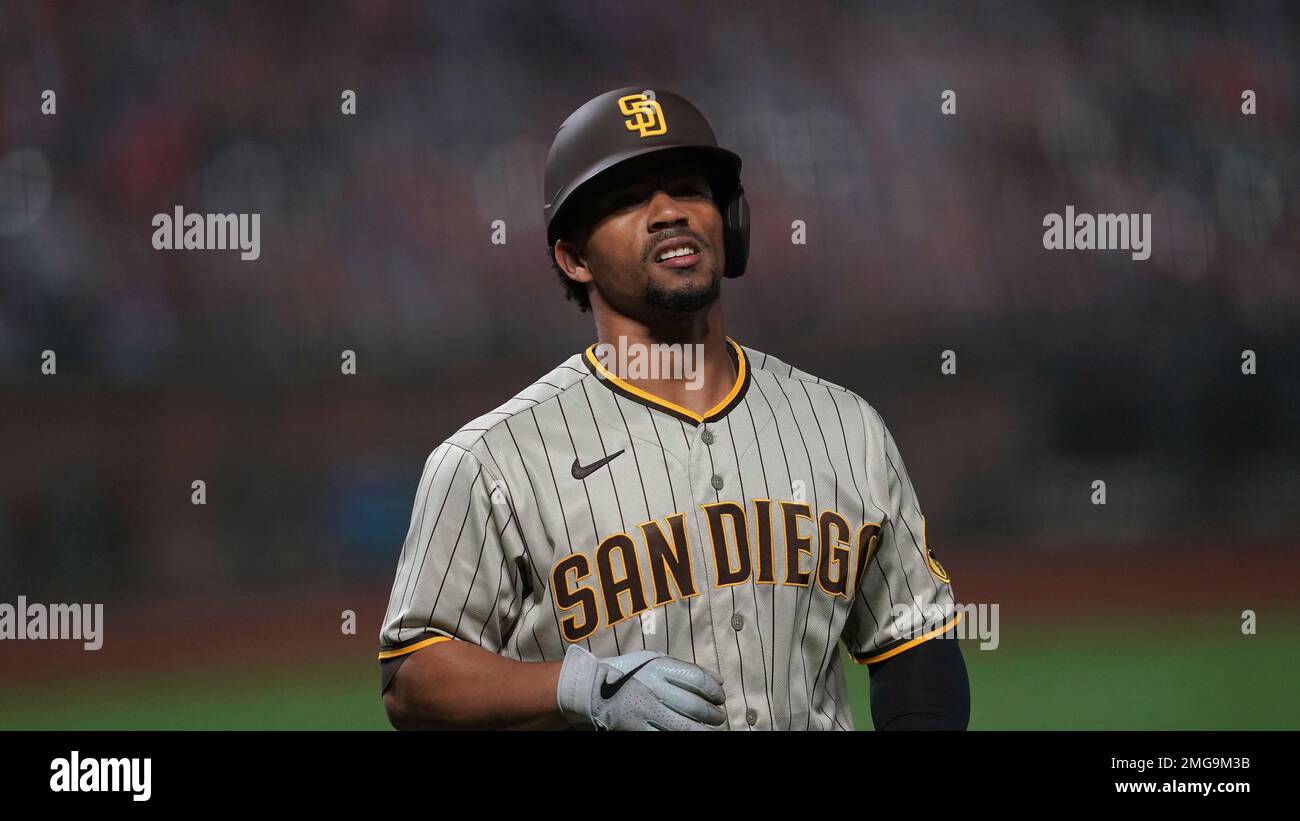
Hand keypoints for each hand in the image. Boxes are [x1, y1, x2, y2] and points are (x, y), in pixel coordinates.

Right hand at [556, 645, 727, 730]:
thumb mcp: (653, 659)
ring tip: (710, 729)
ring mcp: (645, 711)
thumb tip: (717, 680)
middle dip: (714, 714)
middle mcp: (653, 689)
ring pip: (685, 727)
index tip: (720, 696)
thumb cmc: (627, 672)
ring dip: (704, 730)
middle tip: (719, 716)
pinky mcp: (638, 729)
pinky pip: (668, 737)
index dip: (715, 690)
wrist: (591, 689)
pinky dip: (684, 736)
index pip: (698, 680)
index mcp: (658, 668)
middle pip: (696, 706)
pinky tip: (691, 734)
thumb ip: (684, 668)